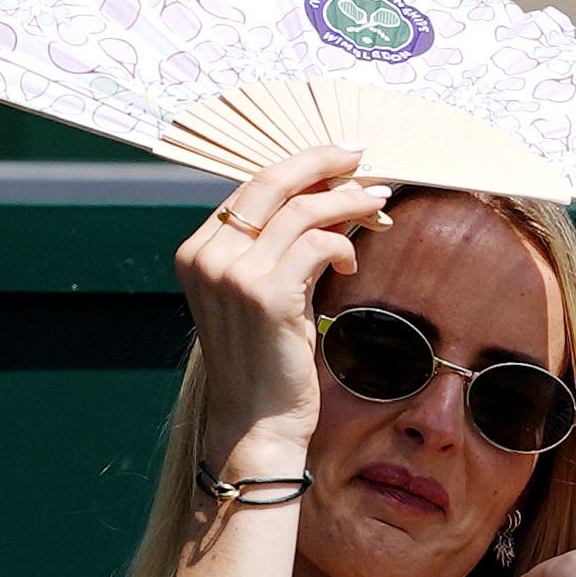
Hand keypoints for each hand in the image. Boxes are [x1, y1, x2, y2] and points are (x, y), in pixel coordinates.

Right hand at [171, 146, 388, 451]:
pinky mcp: (266, 294)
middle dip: (322, 162)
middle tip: (361, 156)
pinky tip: (350, 264)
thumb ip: (277, 248)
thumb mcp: (262, 293)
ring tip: (377, 207)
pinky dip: (343, 245)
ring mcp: (232, 273)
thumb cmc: (266, 359)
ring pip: (301, 209)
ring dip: (347, 202)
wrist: (256, 420)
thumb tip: (326, 197)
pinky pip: (317, 243)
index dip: (299, 168)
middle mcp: (208, 256)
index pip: (250, 188)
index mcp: (197, 251)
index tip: (338, 159)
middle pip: (269, 182)